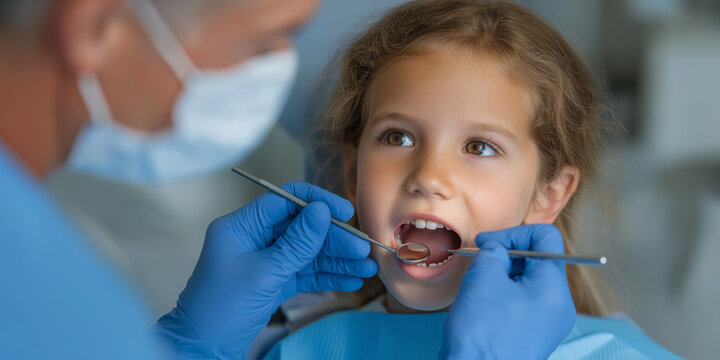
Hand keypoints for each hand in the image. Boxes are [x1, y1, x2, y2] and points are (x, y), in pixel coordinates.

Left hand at [155, 181, 376, 358]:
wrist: (202, 349)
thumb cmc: (221, 308)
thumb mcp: (263, 273)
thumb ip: (296, 242)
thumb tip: (321, 210)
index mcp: (242, 226)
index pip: (285, 200)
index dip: (317, 202)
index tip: (345, 212)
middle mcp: (254, 238)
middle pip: (302, 228)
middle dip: (334, 239)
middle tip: (362, 250)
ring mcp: (265, 261)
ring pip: (307, 253)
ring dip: (336, 260)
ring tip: (365, 268)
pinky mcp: (273, 281)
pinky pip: (304, 272)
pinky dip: (326, 276)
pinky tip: (350, 280)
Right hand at [440, 224, 575, 359]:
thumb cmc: (481, 334)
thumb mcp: (483, 277)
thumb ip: (495, 250)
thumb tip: (498, 247)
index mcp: (554, 288)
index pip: (546, 237)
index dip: (514, 233)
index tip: (488, 243)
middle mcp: (559, 305)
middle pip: (538, 259)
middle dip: (506, 255)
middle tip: (479, 262)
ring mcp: (548, 323)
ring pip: (528, 281)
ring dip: (502, 276)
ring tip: (478, 289)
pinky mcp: (534, 334)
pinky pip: (523, 302)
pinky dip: (503, 295)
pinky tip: (483, 306)